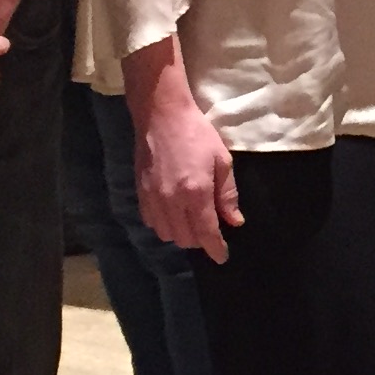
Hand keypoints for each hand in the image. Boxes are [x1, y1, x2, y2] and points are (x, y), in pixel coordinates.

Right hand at [130, 51, 241, 262]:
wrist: (161, 116)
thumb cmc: (197, 134)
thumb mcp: (222, 161)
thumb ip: (227, 195)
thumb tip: (234, 222)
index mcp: (196, 193)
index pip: (206, 233)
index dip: (216, 249)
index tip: (222, 257)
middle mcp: (172, 201)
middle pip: (186, 239)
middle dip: (201, 240)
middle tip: (210, 229)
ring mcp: (153, 199)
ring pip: (167, 235)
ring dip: (182, 234)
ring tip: (192, 221)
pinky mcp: (140, 194)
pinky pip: (152, 223)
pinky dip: (164, 225)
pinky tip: (173, 213)